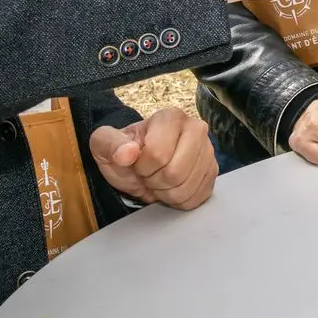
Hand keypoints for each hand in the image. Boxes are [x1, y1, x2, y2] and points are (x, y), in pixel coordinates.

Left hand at [90, 108, 216, 209]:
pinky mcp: (213, 172)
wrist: (139, 164)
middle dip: (155, 181)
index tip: (137, 163)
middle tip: (149, 175)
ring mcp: (208, 151)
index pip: (157, 154)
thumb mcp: (105, 144)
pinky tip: (172, 187)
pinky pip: (198, 197)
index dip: (142, 167)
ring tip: (160, 180)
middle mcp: (196, 129)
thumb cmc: (123, 151)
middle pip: (176, 173)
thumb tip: (128, 152)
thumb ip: (110, 144)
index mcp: (170, 117)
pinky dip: (180, 200)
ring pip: (187, 187)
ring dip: (167, 193)